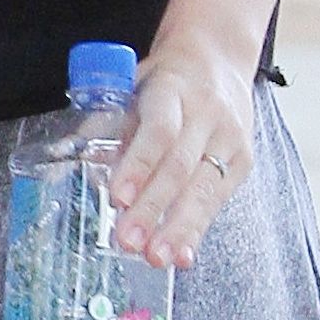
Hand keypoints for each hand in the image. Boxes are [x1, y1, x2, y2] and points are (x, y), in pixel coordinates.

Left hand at [111, 35, 255, 268]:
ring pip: (204, 189)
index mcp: (171, 89)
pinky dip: (197, 230)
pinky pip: (218, 200)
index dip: (138, 166)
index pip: (158, 131)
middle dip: (153, 209)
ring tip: (156, 258)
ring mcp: (230, 137)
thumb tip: (75, 164)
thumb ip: (109, 125)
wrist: (217, 60)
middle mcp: (206, 113)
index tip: (118, 198)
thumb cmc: (164, 81)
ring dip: (178, 229)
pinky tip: (182, 254)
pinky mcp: (244, 161)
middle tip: (129, 242)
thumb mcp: (132, 86)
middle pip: (180, 167)